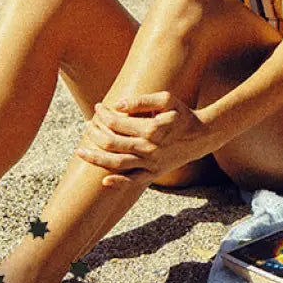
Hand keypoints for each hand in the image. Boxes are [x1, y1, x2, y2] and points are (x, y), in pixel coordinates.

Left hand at [75, 91, 213, 188]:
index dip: (104, 114)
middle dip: (96, 132)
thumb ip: (143, 101)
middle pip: (113, 143)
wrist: (201, 136)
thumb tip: (118, 104)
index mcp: (151, 129)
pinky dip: (118, 183)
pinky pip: (132, 181)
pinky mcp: (153, 174)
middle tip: (88, 123)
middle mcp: (149, 148)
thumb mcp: (167, 99)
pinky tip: (103, 180)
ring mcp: (151, 163)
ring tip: (81, 151)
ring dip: (96, 158)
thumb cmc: (182, 114)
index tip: (99, 106)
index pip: (118, 122)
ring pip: (117, 163)